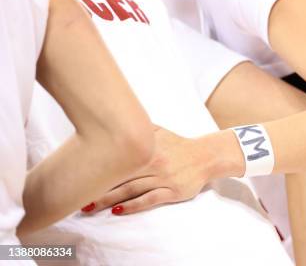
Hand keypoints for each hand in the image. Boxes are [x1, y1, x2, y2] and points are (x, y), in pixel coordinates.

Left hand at [83, 127, 210, 215]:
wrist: (206, 156)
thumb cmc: (180, 145)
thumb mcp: (160, 132)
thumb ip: (141, 128)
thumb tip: (118, 117)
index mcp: (147, 148)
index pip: (118, 158)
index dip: (98, 166)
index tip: (79, 174)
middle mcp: (153, 163)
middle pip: (120, 176)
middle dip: (98, 188)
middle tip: (77, 197)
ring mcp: (163, 178)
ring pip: (131, 190)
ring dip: (109, 200)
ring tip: (90, 208)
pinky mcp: (172, 191)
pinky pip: (149, 200)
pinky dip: (132, 206)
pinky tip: (118, 211)